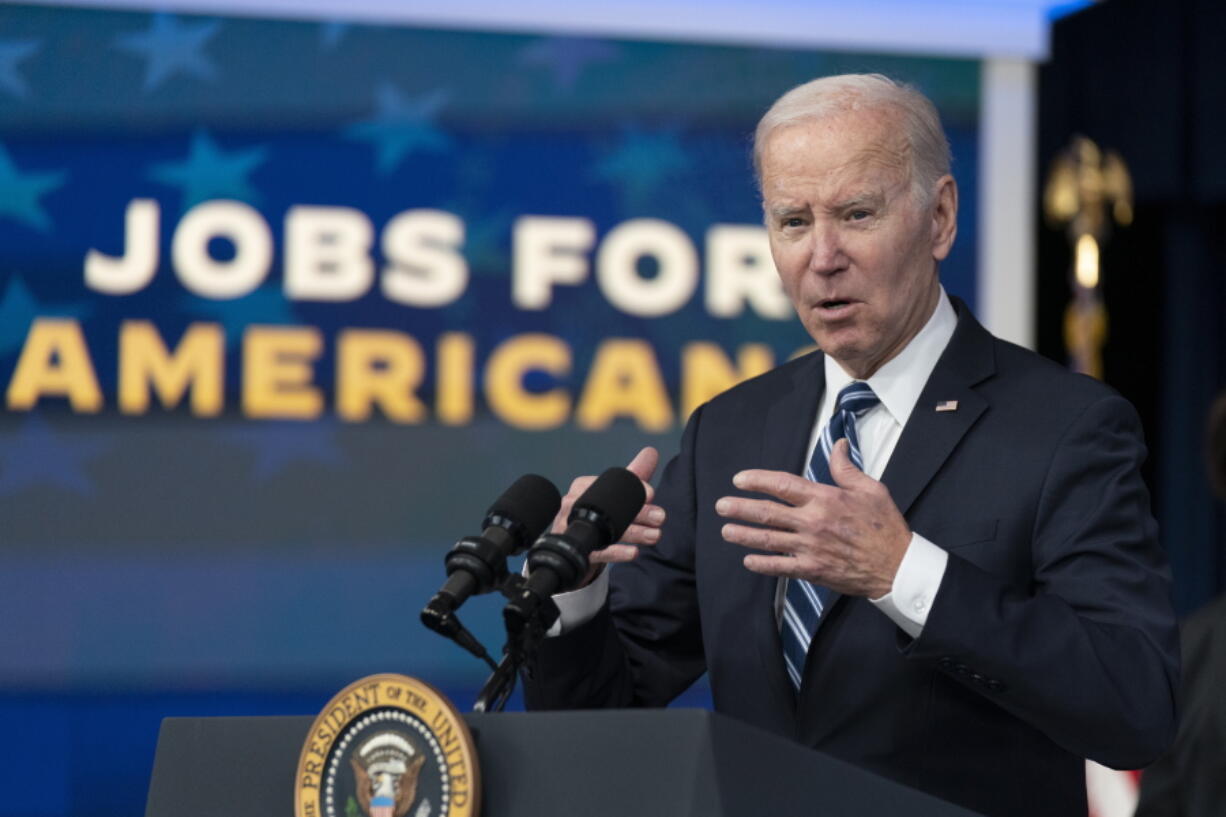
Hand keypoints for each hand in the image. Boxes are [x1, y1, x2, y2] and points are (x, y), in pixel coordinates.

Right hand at [555, 446, 664, 576]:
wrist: (574, 545)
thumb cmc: (598, 514)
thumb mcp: (614, 493)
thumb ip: (633, 476)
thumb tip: (652, 452)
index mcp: (582, 487)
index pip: (610, 486)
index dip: (634, 490)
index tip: (652, 494)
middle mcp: (574, 506)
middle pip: (611, 509)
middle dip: (640, 513)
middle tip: (661, 517)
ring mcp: (573, 529)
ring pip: (608, 530)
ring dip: (635, 533)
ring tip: (655, 535)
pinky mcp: (579, 550)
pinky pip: (599, 552)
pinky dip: (617, 552)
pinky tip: (634, 552)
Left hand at [715, 438, 909, 598]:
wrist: (898, 567)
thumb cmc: (886, 526)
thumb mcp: (871, 489)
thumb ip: (847, 468)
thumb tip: (838, 444)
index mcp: (825, 499)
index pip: (782, 485)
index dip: (757, 480)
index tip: (739, 480)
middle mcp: (813, 522)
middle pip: (768, 512)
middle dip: (740, 508)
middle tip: (720, 506)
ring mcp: (811, 548)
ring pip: (768, 540)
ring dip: (743, 535)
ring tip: (725, 531)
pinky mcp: (813, 571)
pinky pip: (781, 567)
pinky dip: (762, 564)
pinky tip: (747, 560)